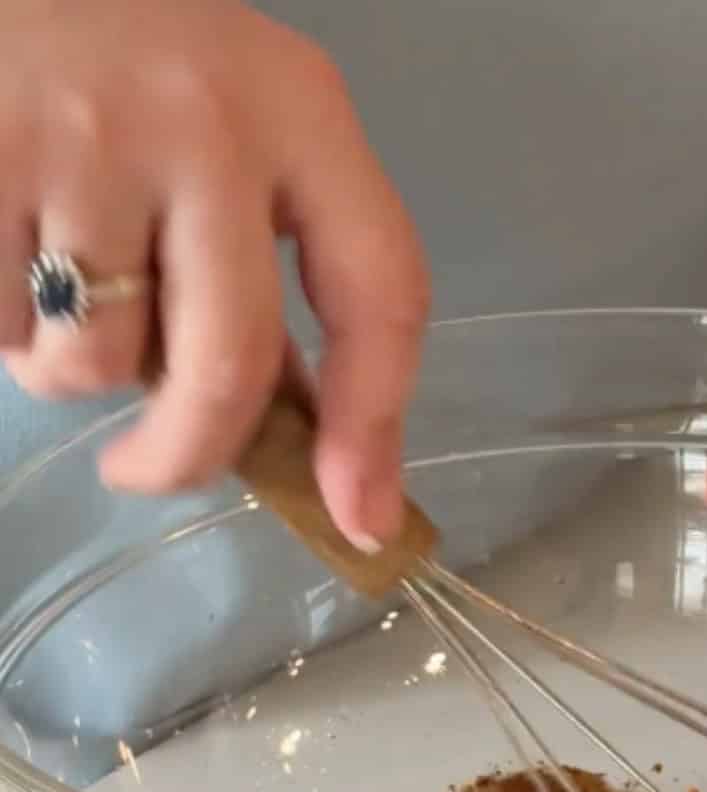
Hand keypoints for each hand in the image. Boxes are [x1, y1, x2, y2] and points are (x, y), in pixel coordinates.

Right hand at [0, 0, 427, 550]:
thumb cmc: (134, 69)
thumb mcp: (236, 140)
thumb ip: (271, 271)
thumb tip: (305, 439)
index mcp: (303, 115)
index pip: (380, 296)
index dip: (373, 425)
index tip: (361, 519)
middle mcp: (210, 123)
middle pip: (230, 366)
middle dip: (186, 456)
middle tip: (144, 470)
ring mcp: (86, 135)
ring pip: (97, 362)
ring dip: (73, 370)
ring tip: (56, 290)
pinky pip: (0, 325)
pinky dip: (5, 327)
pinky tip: (8, 256)